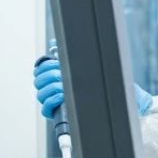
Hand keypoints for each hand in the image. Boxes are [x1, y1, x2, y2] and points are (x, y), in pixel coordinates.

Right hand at [33, 57, 152, 116]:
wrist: (119, 99)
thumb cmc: (103, 81)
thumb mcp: (91, 65)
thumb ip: (74, 55)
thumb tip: (56, 43)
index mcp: (58, 75)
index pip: (40, 69)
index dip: (44, 65)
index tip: (55, 62)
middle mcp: (53, 88)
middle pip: (38, 80)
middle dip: (48, 74)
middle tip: (61, 73)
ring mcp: (54, 101)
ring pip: (40, 93)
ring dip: (51, 87)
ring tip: (63, 86)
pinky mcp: (58, 114)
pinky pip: (45, 109)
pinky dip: (52, 100)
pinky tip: (61, 96)